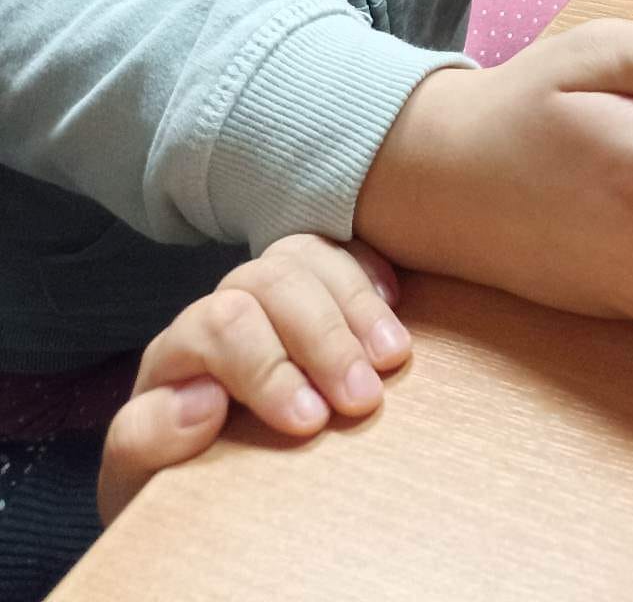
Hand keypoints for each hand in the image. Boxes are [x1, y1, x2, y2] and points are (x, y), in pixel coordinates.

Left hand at [97, 235, 409, 526]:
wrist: (186, 478)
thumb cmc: (170, 477)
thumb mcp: (140, 474)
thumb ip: (148, 438)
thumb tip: (202, 397)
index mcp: (179, 348)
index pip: (222, 324)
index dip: (269, 366)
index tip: (311, 421)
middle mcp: (226, 306)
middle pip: (273, 281)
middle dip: (324, 336)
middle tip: (363, 396)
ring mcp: (272, 292)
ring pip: (309, 257)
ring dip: (357, 306)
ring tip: (393, 357)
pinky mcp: (313, 290)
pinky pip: (344, 252)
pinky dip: (372, 273)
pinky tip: (395, 306)